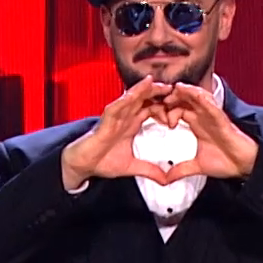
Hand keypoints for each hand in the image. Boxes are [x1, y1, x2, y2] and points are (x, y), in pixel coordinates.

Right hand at [60, 75, 181, 189]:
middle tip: (175, 89)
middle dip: (159, 93)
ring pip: (132, 98)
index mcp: (132, 124)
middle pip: (144, 99)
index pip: (151, 109)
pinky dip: (127, 97)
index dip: (165, 108)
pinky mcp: (106, 119)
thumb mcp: (132, 167)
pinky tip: (136, 92)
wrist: (83, 165)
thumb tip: (166, 179)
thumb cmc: (102, 161)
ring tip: (158, 83)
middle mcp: (125, 117)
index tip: (179, 110)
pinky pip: (118, 105)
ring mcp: (115, 116)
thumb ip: (150, 170)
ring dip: (145, 90)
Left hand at [147, 82, 259, 179]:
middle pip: (184, 100)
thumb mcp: (196, 167)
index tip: (152, 114)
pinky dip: (201, 97)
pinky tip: (192, 93)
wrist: (244, 166)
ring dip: (184, 93)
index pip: (178, 109)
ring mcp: (213, 116)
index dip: (165, 109)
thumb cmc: (226, 162)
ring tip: (171, 91)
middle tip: (158, 101)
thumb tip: (165, 179)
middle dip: (170, 98)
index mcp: (197, 124)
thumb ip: (180, 170)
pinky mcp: (222, 119)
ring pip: (196, 98)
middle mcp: (204, 117)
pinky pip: (211, 104)